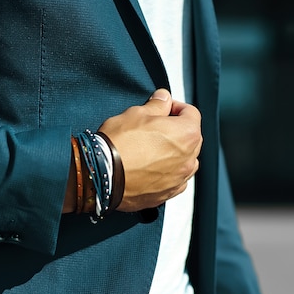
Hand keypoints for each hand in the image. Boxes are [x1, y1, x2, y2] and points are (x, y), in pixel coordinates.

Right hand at [98, 89, 202, 211]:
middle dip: (177, 131)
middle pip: (191, 139)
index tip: (165, 108)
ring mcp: (179, 179)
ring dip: (175, 154)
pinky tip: (151, 168)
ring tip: (153, 150)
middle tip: (156, 127)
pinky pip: (174, 181)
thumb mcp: (137, 113)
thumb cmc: (119, 144)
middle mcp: (188, 159)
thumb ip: (157, 105)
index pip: (191, 113)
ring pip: (185, 162)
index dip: (176, 107)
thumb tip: (163, 99)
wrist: (102, 174)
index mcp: (186, 134)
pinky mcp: (166, 194)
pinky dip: (167, 173)